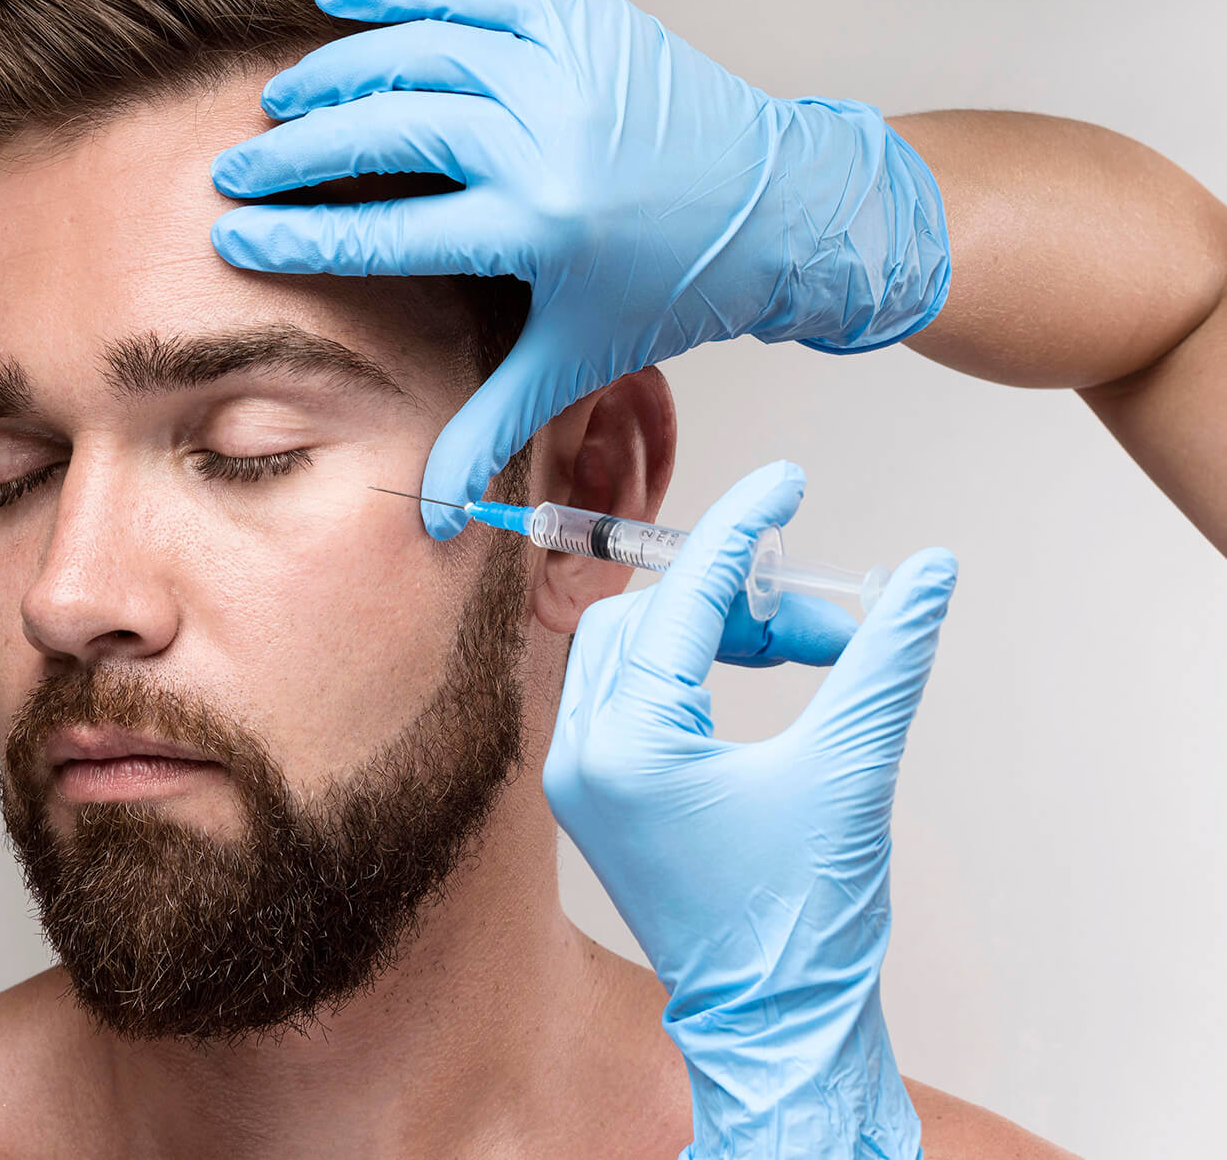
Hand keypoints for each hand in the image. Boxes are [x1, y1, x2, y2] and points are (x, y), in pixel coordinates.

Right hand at [210, 0, 951, 537]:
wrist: (779, 207)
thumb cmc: (670, 288)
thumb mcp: (574, 361)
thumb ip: (490, 427)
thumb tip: (433, 518)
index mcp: (541, 228)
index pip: (389, 230)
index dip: (300, 233)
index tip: (234, 232)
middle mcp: (550, 139)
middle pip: (391, 130)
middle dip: (298, 151)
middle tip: (236, 167)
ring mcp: (569, 70)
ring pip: (422, 52)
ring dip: (337, 73)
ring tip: (280, 101)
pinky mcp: (586, 22)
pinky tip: (341, 5)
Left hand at [543, 460, 955, 1159]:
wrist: (777, 1024)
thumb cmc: (805, 920)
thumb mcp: (850, 770)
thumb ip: (883, 658)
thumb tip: (926, 573)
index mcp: (625, 748)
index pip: (678, 602)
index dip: (739, 532)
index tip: (784, 483)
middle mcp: (582, 758)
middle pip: (644, 618)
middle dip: (731, 599)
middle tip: (815, 617)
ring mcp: (582, 779)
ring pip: (631, 650)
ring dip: (710, 631)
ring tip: (798, 652)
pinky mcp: (600, 795)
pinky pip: (629, 693)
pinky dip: (689, 669)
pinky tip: (756, 678)